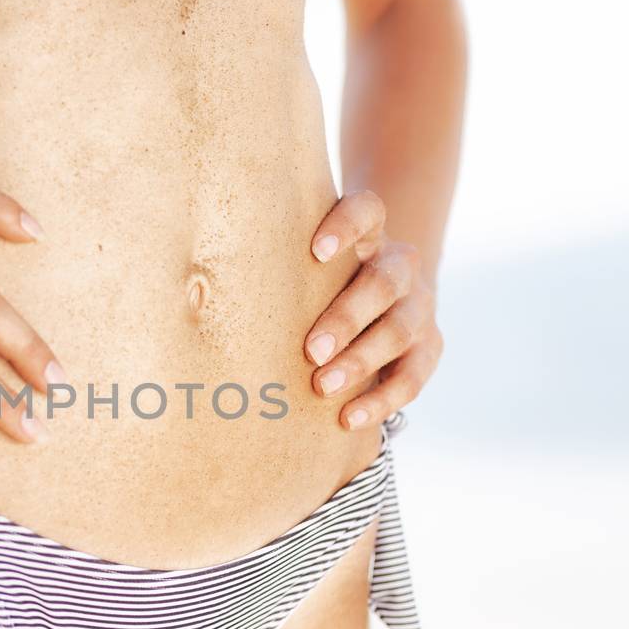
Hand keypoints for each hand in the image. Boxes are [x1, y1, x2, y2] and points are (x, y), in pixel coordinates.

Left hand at [302, 190, 442, 430]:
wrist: (384, 302)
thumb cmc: (321, 285)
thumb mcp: (307, 267)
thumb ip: (278, 268)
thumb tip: (199, 289)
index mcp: (369, 236)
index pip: (367, 211)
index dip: (346, 227)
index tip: (315, 251)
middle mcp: (400, 266)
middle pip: (383, 283)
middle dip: (346, 318)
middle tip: (311, 350)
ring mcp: (420, 306)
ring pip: (400, 330)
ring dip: (360, 361)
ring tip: (322, 387)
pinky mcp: (430, 346)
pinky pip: (413, 377)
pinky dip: (382, 400)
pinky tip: (349, 417)